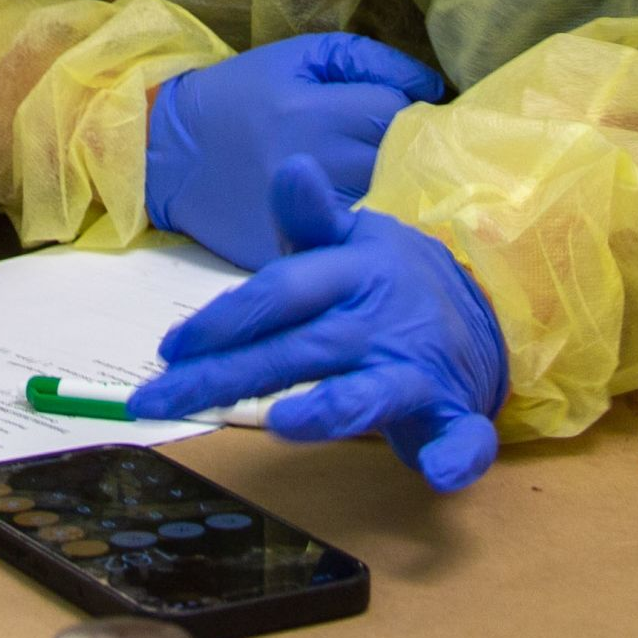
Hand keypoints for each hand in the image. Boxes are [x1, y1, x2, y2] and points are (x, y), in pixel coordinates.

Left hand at [134, 155, 509, 490]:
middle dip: (227, 377)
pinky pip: (462, 439)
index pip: (282, 292)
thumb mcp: (347, 242)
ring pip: (373, 394)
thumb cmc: (382, 282)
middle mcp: (380, 322)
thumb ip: (308, 217)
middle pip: (298, 350)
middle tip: (160, 400)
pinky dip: (456, 456)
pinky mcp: (452, 415)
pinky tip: (440, 470)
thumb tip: (290, 167)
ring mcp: (418, 371)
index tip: (169, 347)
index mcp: (353, 273)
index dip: (225, 319)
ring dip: (333, 410)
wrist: (478, 310)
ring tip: (285, 424)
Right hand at [144, 31, 447, 270]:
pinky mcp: (285, 252)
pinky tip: (360, 225)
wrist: (166, 153)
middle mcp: (309, 164)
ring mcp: (297, 215)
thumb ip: (368, 60)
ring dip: (393, 198)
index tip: (406, 117)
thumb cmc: (240, 94)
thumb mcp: (298, 56)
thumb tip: (432, 85)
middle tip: (406, 154)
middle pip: (396, 164)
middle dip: (409, 156)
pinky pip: (346, 248)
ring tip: (389, 186)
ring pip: (381, 210)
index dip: (411, 111)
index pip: (395, 111)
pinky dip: (361, 238)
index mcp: (311, 110)